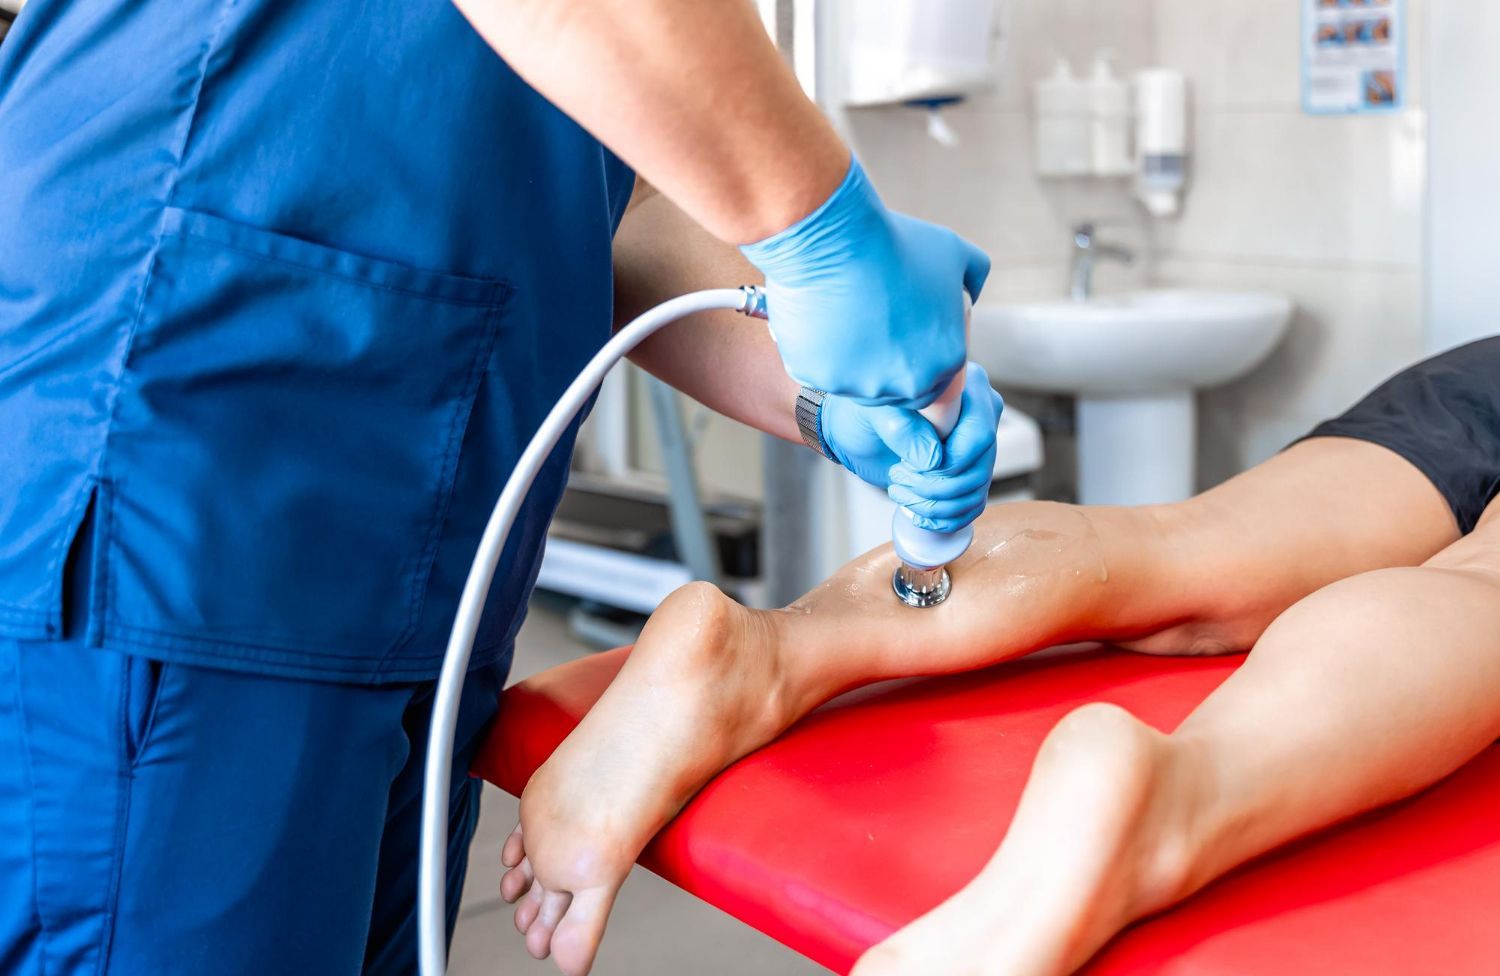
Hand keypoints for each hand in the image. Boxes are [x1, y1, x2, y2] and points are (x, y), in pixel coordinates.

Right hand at [742, 158, 989, 407]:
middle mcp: (903, 384)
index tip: (904, 335)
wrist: (831, 235)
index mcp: (943, 361)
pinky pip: (820, 372)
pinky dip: (821, 354)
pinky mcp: (816, 377)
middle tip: (874, 330)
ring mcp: (857, 385)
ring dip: (854, 363)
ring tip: (847, 319)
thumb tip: (967, 295)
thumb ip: (972, 281)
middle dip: (888, 367)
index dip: (919, 359)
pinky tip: (822, 321)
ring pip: (856, 385)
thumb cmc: (893, 242)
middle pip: (896, 390)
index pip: (935, 381)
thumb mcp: (954, 254)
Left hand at [821, 364, 1003, 533]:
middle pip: (979, 468)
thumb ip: (900, 427)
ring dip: (935, 504)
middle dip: (935, 486)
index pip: (978, 436)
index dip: (948, 462)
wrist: (857, 431)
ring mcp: (978, 444)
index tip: (908, 465)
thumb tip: (933, 458)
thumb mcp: (873, 413)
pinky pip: (972, 504)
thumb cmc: (863, 413)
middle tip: (898, 477)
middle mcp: (981, 413)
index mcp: (965, 386)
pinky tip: (915, 511)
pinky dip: (943, 517)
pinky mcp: (970, 470)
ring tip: (900, 490)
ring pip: (975, 490)